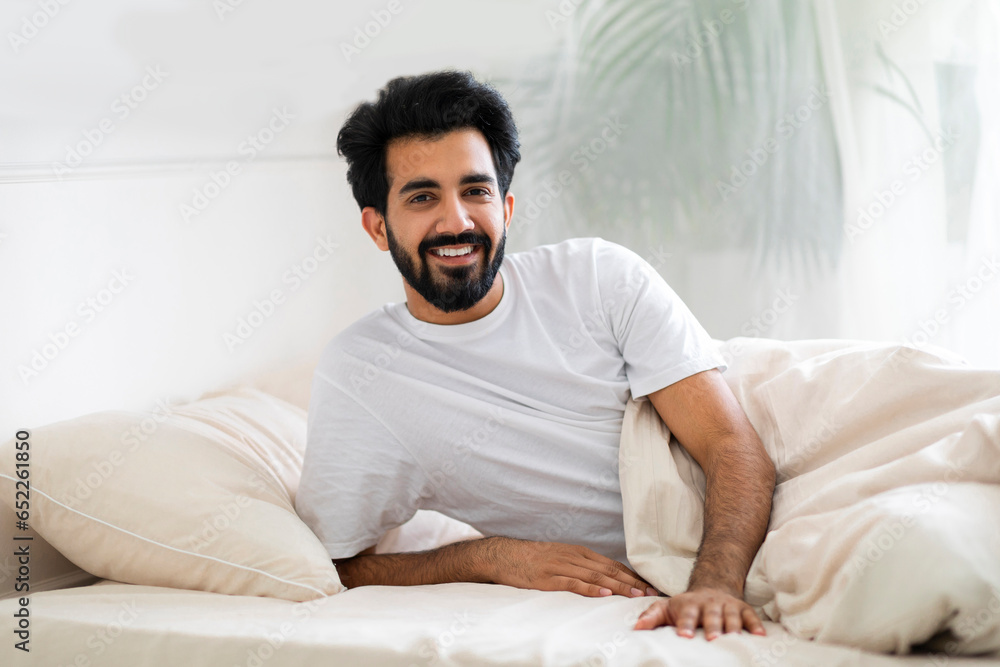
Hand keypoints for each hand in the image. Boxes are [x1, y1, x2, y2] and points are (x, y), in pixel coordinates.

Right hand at [486, 537, 658, 598]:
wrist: (506, 555)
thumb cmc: (535, 558)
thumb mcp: (562, 556)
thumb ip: (582, 565)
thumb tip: (605, 577)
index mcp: (579, 552)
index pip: (612, 564)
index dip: (632, 575)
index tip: (649, 585)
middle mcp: (574, 557)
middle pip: (608, 570)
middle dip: (631, 582)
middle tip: (650, 592)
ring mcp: (561, 567)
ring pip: (595, 577)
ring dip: (617, 587)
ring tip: (634, 595)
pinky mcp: (549, 578)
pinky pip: (572, 583)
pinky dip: (590, 589)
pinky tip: (603, 595)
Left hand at [633, 587, 765, 638]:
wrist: (711, 589)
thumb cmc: (685, 606)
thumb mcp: (666, 607)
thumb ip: (652, 617)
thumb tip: (636, 629)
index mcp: (689, 604)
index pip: (686, 614)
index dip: (685, 624)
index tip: (683, 635)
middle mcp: (709, 604)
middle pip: (711, 615)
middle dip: (712, 626)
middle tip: (712, 638)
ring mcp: (727, 606)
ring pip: (731, 615)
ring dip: (733, 626)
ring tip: (734, 638)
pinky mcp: (742, 609)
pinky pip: (751, 616)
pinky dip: (756, 625)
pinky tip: (760, 636)